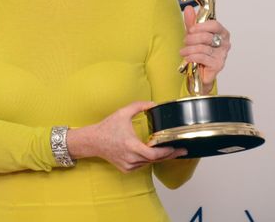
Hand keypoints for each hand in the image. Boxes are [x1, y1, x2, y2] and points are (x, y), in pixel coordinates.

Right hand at [67, 101, 186, 172]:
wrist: (93, 141)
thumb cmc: (107, 127)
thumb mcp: (122, 113)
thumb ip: (139, 106)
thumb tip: (154, 104)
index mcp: (131, 145)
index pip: (154, 154)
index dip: (166, 152)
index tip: (177, 148)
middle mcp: (130, 158)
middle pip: (155, 160)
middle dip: (169, 155)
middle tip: (181, 150)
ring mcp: (128, 165)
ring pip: (149, 163)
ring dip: (158, 157)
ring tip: (168, 150)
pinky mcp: (126, 169)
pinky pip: (142, 165)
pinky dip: (147, 160)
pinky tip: (151, 153)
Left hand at [179, 7, 231, 89]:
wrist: (199, 71)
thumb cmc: (199, 51)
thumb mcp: (193, 34)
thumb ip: (191, 22)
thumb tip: (189, 8)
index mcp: (222, 33)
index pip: (214, 25)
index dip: (201, 26)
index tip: (191, 29)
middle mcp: (225, 43)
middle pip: (207, 36)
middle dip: (192, 39)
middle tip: (185, 41)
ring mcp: (222, 55)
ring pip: (203, 48)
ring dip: (189, 49)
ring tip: (183, 51)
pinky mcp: (218, 65)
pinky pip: (202, 57)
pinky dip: (192, 57)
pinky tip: (187, 58)